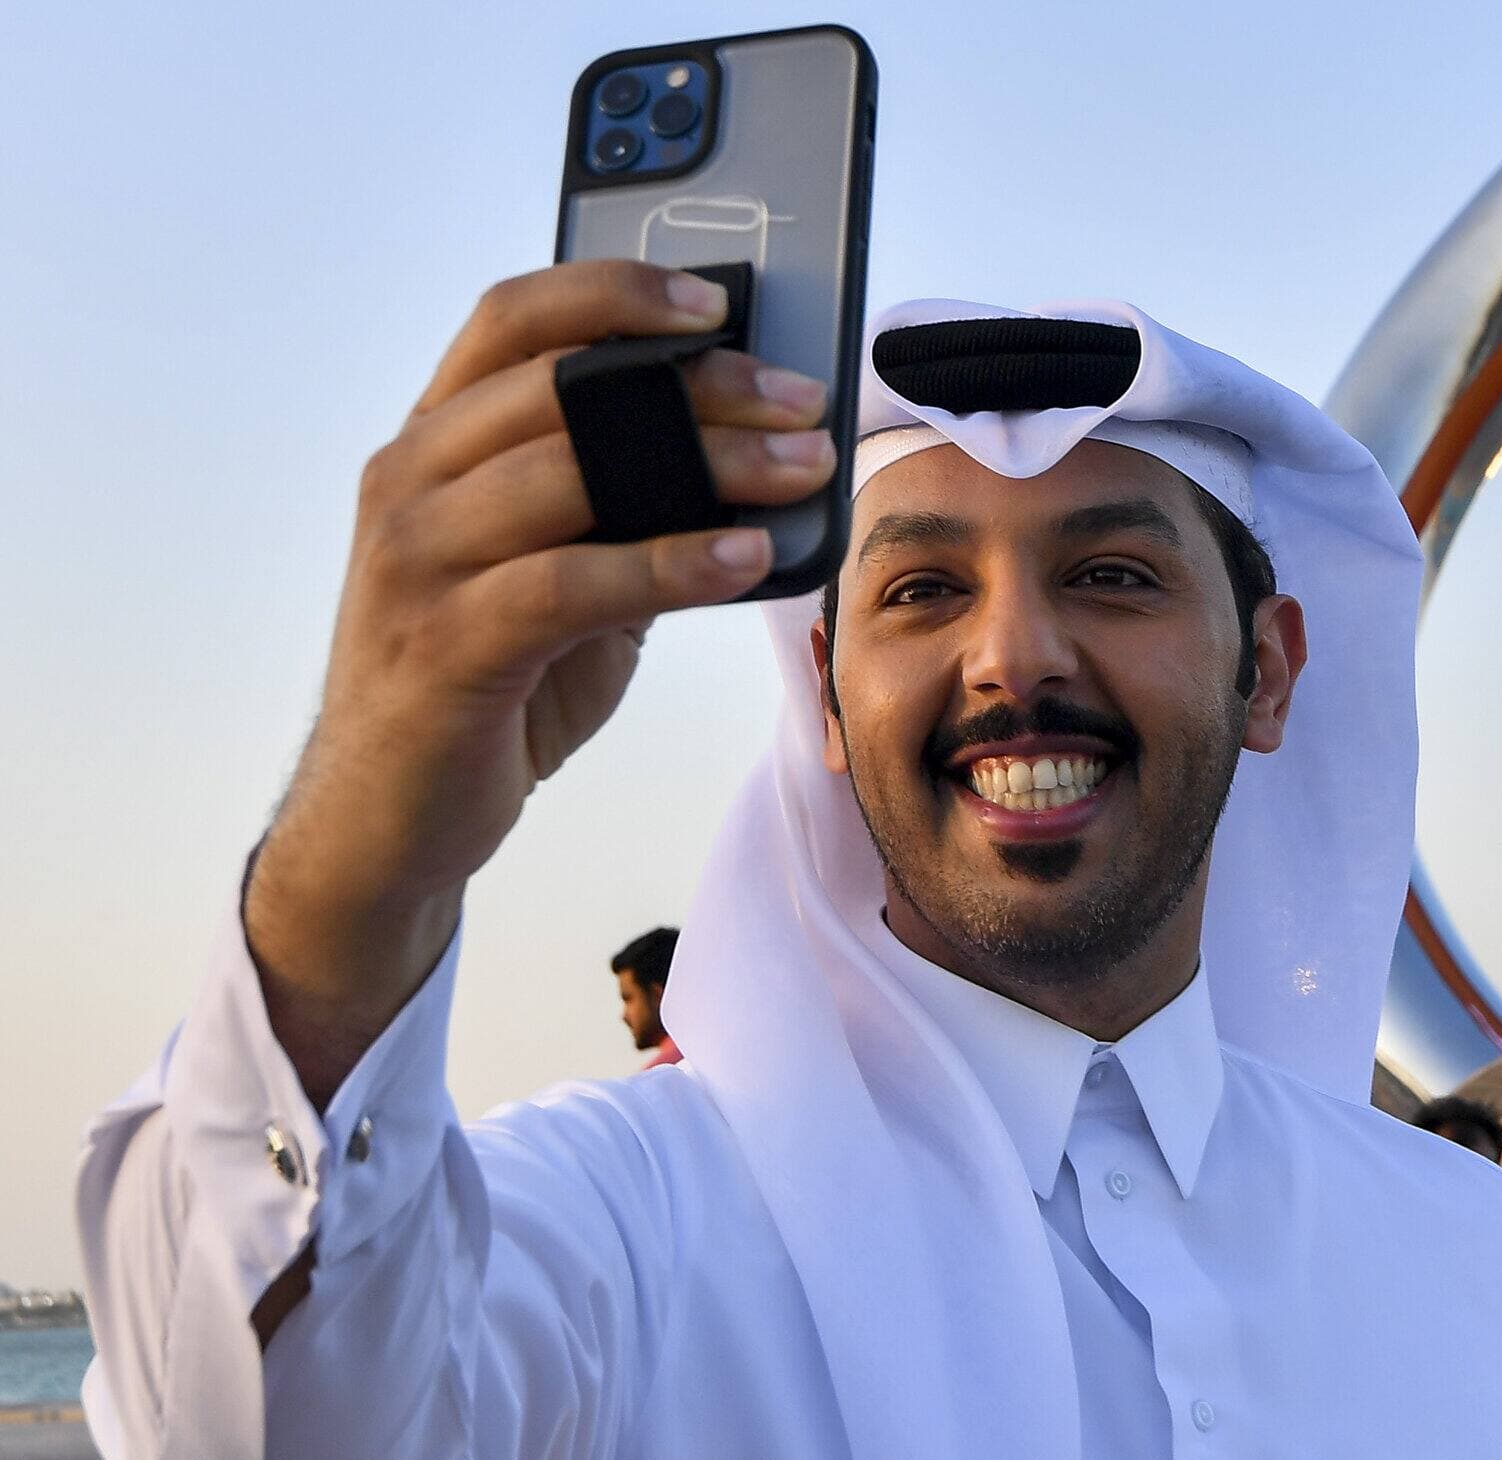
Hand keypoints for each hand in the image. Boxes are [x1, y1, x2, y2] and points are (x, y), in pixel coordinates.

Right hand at [247, 261, 836, 1104]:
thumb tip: (751, 452)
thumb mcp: (567, 575)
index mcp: (431, 442)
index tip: (716, 300)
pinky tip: (744, 558)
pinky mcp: (441, 644)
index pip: (512, 319)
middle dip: (699, 386)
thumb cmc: (491, 680)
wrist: (388, 815)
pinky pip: (569, 581)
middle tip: (800, 401)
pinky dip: (669, 563)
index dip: (613, 291)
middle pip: (562, 387)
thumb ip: (625, 509)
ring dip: (708, 466)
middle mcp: (407, 482)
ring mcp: (414, 561)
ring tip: (801, 473)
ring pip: (572, 472)